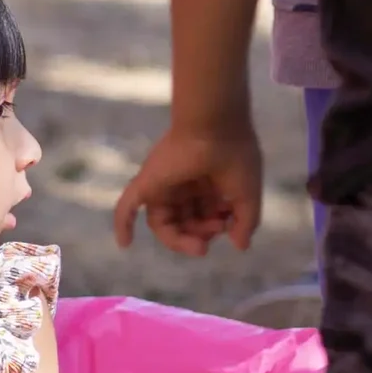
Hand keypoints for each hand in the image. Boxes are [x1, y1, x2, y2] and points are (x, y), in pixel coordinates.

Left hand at [112, 125, 262, 256]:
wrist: (216, 126)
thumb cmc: (236, 155)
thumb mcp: (247, 194)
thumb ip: (246, 221)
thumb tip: (241, 245)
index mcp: (206, 184)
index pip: (203, 216)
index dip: (214, 228)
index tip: (228, 225)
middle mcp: (182, 184)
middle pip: (182, 221)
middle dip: (199, 234)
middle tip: (211, 237)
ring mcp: (162, 183)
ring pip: (162, 221)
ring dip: (179, 239)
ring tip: (200, 246)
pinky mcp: (146, 182)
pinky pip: (127, 206)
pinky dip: (123, 224)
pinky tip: (124, 244)